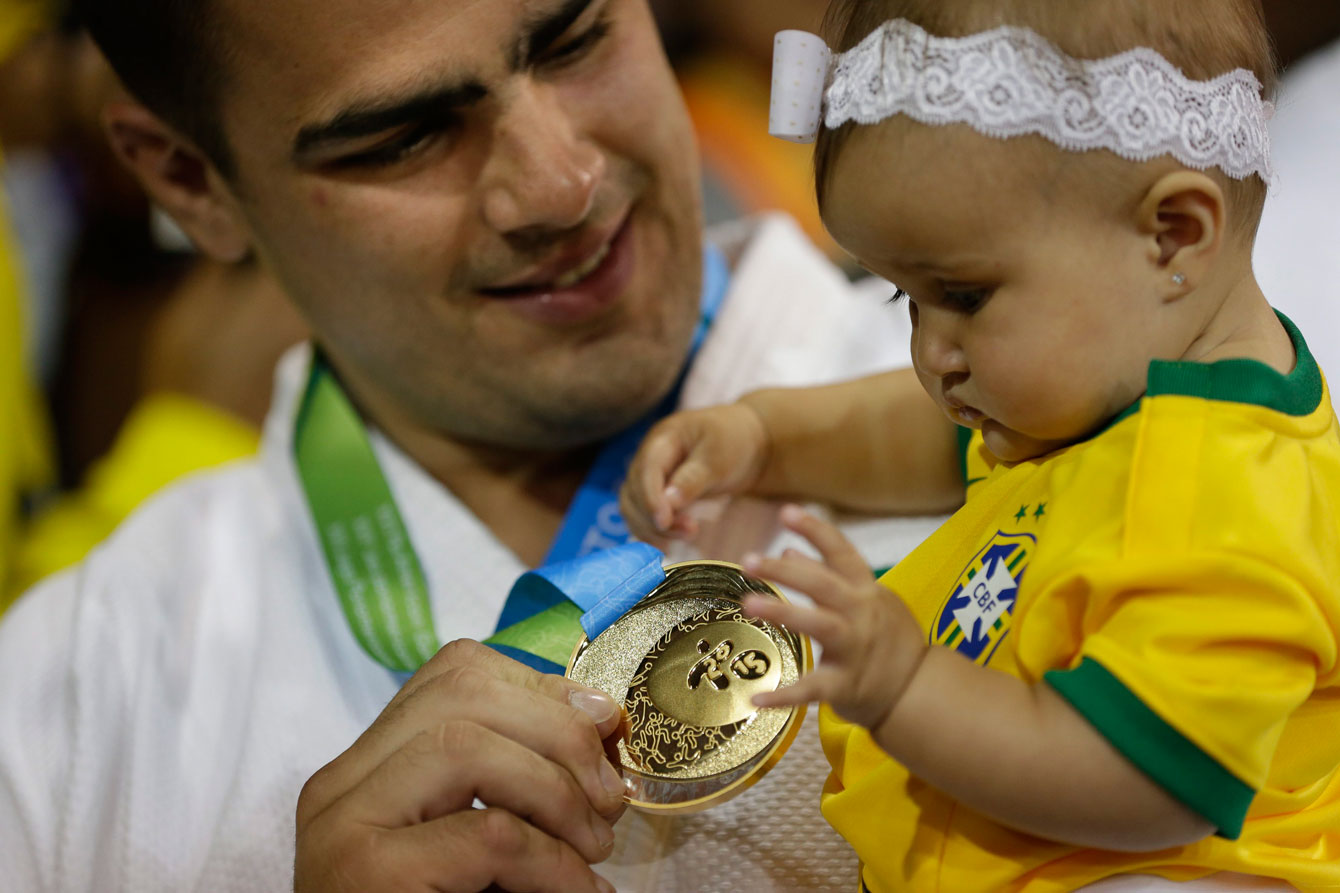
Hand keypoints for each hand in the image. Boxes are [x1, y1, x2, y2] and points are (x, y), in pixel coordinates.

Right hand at [294, 640, 624, 892]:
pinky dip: (551, 861)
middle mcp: (340, 784)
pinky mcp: (363, 877)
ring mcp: (342, 827)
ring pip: (463, 744)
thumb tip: (599, 719)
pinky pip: (483, 835)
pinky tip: (577, 891)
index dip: (543, 688)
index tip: (601, 731)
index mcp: (369, 765)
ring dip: (555, 791)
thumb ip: (518, 777)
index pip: (455, 671)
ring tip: (594, 846)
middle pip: (460, 691)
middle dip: (559, 730)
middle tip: (608, 797)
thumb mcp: (479, 839)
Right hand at [620, 402, 770, 543]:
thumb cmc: (733, 443)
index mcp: (663, 439)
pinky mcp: (654, 494)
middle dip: (655, 517)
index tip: (664, 522)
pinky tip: (666, 548)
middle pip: (635, 491)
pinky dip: (650, 533)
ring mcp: (648, 477)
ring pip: (632, 507)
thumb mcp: (719, 458)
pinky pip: (640, 516)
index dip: (651, 498)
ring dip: (651, 529)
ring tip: (682, 540)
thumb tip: (668, 503)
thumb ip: (693, 479)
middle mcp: (648, 458)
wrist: (743, 444)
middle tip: (690, 532)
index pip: (647, 469)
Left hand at [741, 506, 927, 731]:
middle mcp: (861, 614)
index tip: (785, 511)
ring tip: (748, 604)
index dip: (814, 530)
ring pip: (819, 624)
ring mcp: (855, 649)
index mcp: (866, 590)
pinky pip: (813, 689)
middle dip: (785, 571)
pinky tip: (756, 699)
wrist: (918, 689)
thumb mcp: (866, 600)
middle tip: (748, 560)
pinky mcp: (847, 685)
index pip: (841, 552)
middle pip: (823, 585)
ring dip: (783, 612)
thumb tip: (787, 550)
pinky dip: (784, 695)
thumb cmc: (886, 638)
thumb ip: (828, 576)